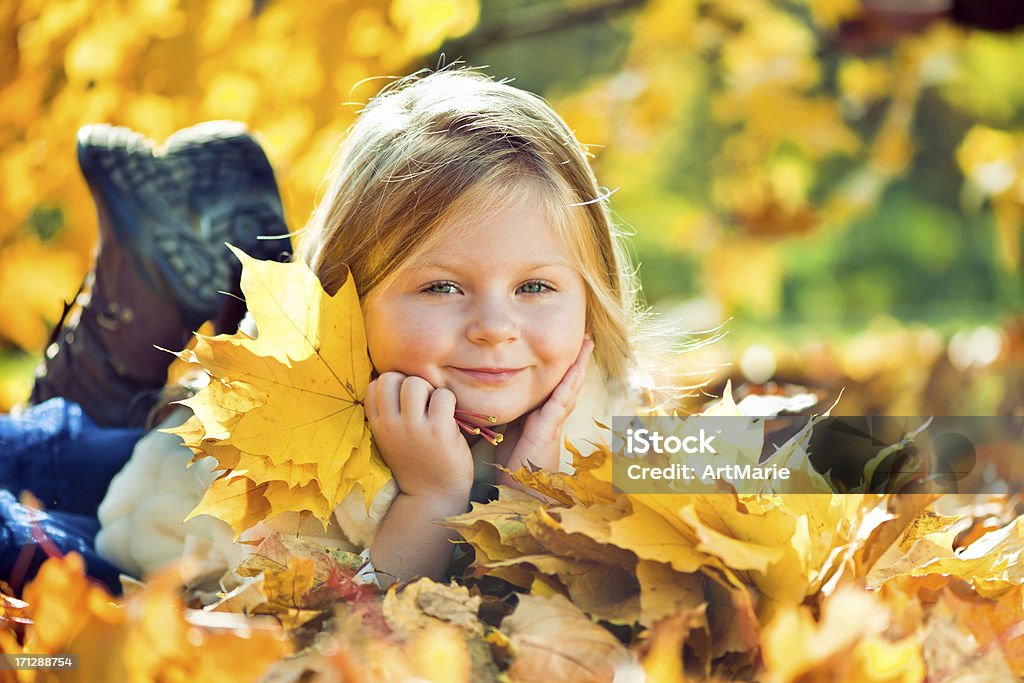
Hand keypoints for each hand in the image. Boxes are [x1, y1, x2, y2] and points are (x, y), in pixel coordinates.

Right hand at [365, 372, 474, 499]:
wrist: (433, 497)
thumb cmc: (417, 464)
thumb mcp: (391, 440)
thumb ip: (390, 415)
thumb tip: (399, 380)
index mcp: (378, 425)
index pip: (373, 385)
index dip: (393, 385)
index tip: (405, 401)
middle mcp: (391, 425)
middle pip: (392, 377)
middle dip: (410, 383)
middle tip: (423, 403)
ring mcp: (413, 428)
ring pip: (415, 383)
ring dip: (430, 391)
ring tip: (436, 410)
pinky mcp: (438, 431)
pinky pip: (443, 395)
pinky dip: (449, 401)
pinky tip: (450, 419)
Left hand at [493, 338, 594, 481]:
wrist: (520, 494)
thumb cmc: (512, 469)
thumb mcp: (507, 434)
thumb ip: (506, 418)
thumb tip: (494, 403)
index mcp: (541, 417)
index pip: (554, 386)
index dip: (562, 367)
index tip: (566, 347)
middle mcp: (551, 417)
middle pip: (567, 382)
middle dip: (576, 360)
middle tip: (586, 338)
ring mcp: (552, 423)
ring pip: (569, 387)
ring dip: (578, 366)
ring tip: (587, 344)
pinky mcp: (548, 430)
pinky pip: (561, 401)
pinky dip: (569, 383)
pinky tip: (576, 368)